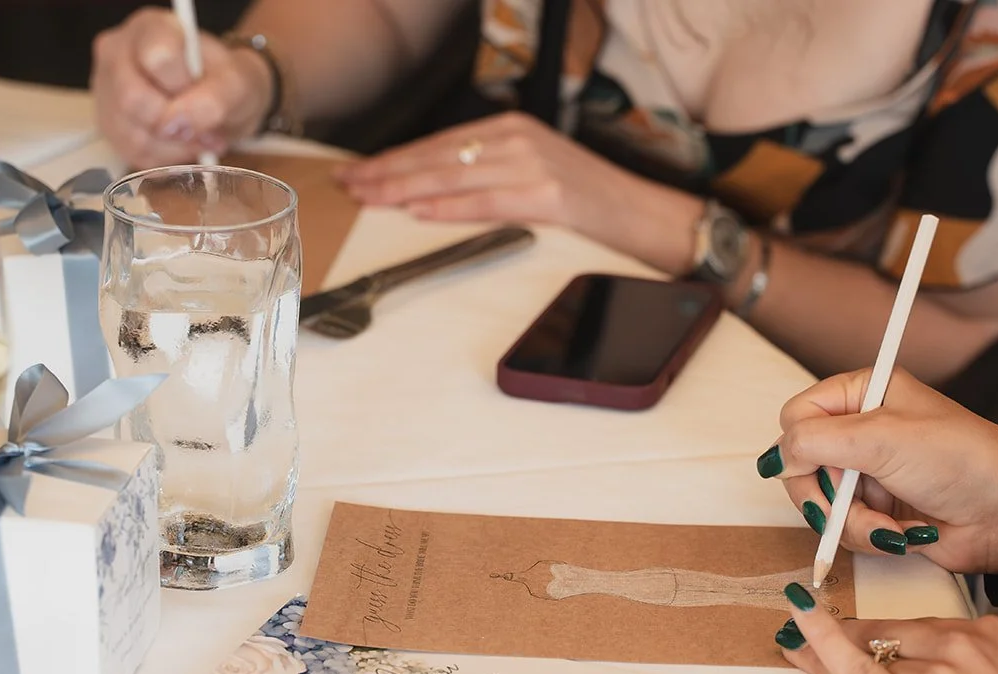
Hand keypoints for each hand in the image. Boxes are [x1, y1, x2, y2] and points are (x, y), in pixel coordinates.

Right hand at [90, 8, 272, 168]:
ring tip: (198, 137)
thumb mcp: (237, 83)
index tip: (203, 94)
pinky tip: (181, 146)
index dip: (184, 88)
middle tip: (206, 130)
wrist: (223, 100)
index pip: (157, 59)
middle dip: (177, 125)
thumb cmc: (226, 82)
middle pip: (133, 100)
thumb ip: (213, 98)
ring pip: (131, 133)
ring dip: (175, 147)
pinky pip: (131, 154)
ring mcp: (106, 91)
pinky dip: (165, 158)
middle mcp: (117, 54)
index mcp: (150, 28)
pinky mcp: (109, 126)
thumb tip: (176, 123)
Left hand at [335, 113, 695, 265]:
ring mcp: (534, 164)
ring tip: (370, 200)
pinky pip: (487, 202)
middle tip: (349, 186)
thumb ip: (490, 177)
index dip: (396, 160)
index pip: (441, 145)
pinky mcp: (549, 195)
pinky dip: (450, 207)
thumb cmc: (591, 206)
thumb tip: (433, 193)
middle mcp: (519, 139)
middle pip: (439, 157)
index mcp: (514, 131)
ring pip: (455, 177)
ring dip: (406, 189)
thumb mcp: (535, 177)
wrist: (647, 217)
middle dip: (389, 173)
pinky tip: (419, 211)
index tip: (360, 173)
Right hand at [760, 369, 997, 575]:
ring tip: (890, 525)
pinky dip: (868, 537)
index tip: (821, 469)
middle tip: (843, 508)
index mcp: (863, 393)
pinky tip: (902, 534)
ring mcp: (868, 472)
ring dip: (852, 523)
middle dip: (825, 497)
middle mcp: (861, 430)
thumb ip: (817, 442)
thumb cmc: (961, 460)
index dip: (799, 447)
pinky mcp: (877, 509)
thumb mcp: (883, 438)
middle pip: (800, 466)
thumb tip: (775, 458)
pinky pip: (844, 529)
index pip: (796, 416)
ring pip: (820, 504)